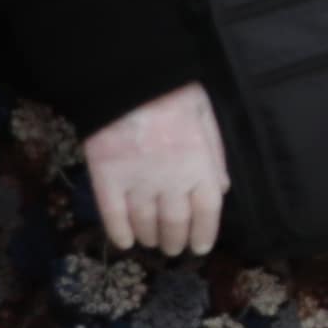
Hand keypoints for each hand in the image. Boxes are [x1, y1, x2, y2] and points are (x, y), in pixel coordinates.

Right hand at [81, 83, 231, 259]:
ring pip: (145, 223)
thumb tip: (221, 189)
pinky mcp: (106, 178)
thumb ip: (215, 155)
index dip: (205, 234)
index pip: (207, 212)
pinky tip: (125, 242)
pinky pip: (113, 215)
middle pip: (175, 224)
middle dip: (176, 241)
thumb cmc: (172, 94)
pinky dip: (120, 233)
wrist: (127, 78)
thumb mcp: (206, 118)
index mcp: (199, 165)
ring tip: (153, 242)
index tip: (201, 247)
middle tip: (174, 249)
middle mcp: (170, 180)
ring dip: (151, 238)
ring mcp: (137, 181)